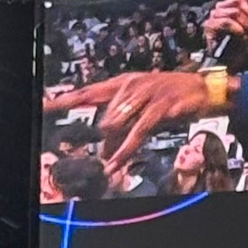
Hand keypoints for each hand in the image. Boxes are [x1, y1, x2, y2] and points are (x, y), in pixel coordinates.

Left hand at [61, 69, 218, 176]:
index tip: (45, 107)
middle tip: (103, 158)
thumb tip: (107, 147)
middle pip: (103, 116)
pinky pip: (138, 130)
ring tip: (108, 164)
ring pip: (118, 123)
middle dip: (102, 140)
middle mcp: (129, 86)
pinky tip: (119, 159)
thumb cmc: (172, 98)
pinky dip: (127, 148)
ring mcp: (144, 95)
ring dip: (112, 147)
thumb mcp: (143, 108)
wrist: (203, 89)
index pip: (87, 91)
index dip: (65, 99)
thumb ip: (124, 124)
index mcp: (121, 83)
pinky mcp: (159, 107)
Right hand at [203, 0, 247, 46]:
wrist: (239, 65)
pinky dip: (236, 27)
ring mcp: (214, 17)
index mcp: (234, 6)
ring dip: (244, 23)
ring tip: (246, 33)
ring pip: (232, 10)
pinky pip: (224, 20)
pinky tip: (240, 34)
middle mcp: (223, 8)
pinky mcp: (209, 26)